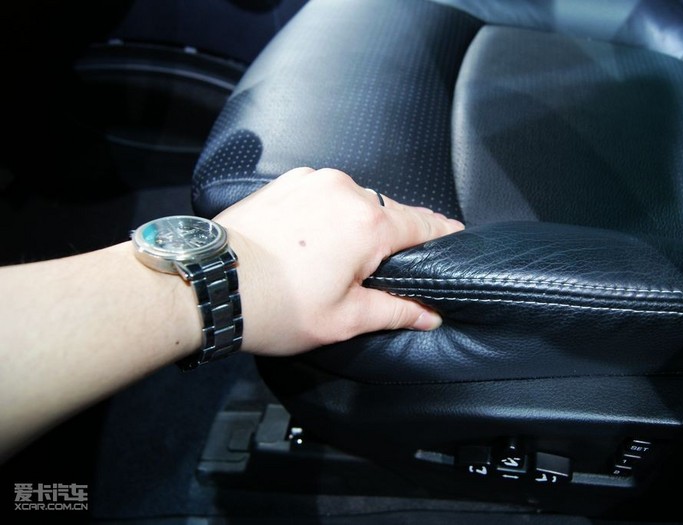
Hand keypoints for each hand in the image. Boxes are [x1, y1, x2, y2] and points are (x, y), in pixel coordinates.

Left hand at [214, 167, 464, 355]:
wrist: (208, 284)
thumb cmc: (274, 307)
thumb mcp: (343, 320)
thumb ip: (395, 312)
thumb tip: (430, 315)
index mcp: (368, 224)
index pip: (424, 225)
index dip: (443, 235)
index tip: (456, 238)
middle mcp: (345, 191)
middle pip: (389, 213)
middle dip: (393, 239)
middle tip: (385, 270)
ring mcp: (312, 181)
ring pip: (355, 202)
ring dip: (357, 225)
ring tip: (338, 261)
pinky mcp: (287, 182)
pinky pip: (324, 195)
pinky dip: (329, 214)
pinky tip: (313, 242)